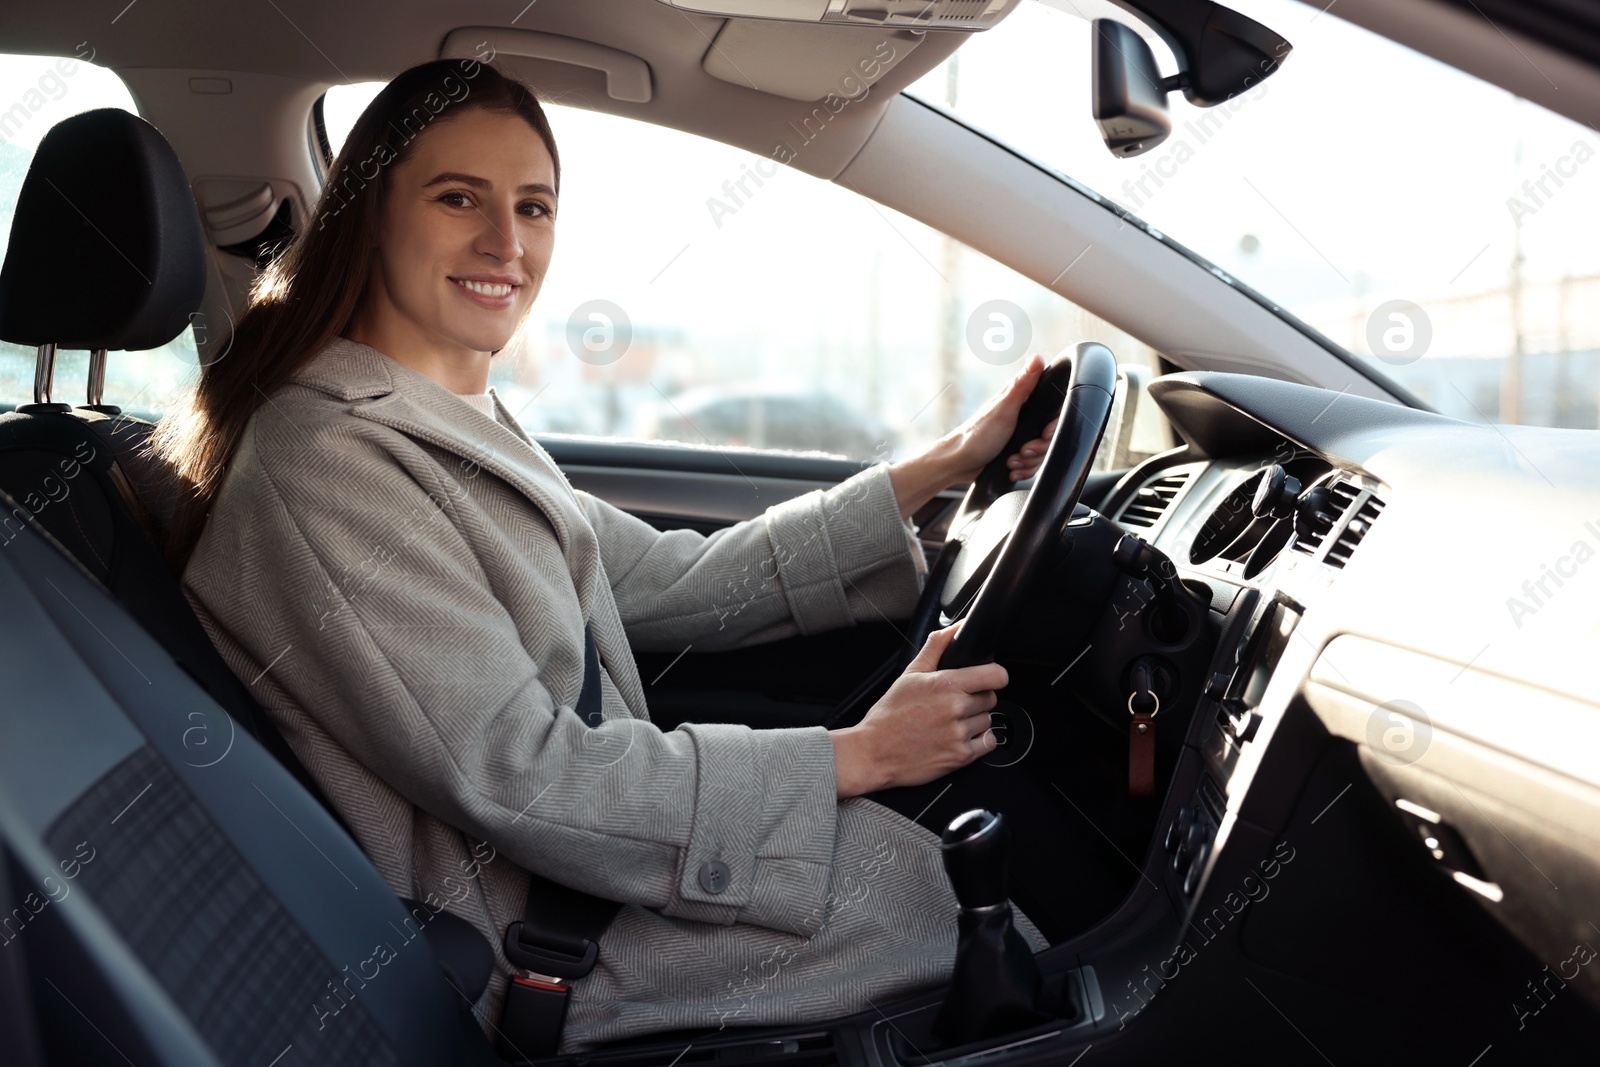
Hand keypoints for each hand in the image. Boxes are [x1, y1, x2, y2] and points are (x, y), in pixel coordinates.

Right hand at [830, 624, 1007, 797]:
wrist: (874, 752)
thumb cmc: (889, 714)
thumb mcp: (910, 674)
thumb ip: (936, 647)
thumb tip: (955, 628)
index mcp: (945, 684)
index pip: (995, 675)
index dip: (995, 675)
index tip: (989, 678)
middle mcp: (955, 708)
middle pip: (991, 698)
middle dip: (977, 699)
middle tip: (956, 703)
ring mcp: (959, 733)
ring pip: (988, 720)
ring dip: (975, 721)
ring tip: (951, 722)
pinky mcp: (961, 756)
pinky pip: (988, 743)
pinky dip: (979, 741)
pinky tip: (958, 737)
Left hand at [887, 354, 1057, 519]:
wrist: (958, 462)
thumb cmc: (978, 435)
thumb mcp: (1004, 408)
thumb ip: (1023, 384)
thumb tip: (1038, 358)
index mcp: (1020, 402)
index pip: (1053, 412)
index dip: (1053, 426)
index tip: (1043, 434)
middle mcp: (1022, 418)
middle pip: (1049, 436)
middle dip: (1037, 449)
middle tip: (1022, 450)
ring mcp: (1019, 437)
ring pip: (1041, 453)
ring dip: (1028, 462)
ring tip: (1011, 461)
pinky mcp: (1015, 453)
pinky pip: (1031, 465)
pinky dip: (1022, 470)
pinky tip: (1010, 468)